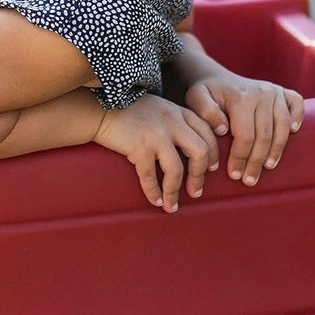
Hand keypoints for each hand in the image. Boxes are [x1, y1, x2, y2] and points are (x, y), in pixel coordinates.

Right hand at [93, 94, 218, 211]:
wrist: (100, 108)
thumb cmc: (128, 110)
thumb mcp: (159, 108)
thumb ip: (175, 121)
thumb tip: (188, 147)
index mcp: (180, 112)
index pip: (208, 134)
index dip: (214, 154)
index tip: (211, 169)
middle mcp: (173, 123)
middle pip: (200, 152)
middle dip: (200, 176)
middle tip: (196, 192)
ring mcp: (156, 135)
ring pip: (176, 169)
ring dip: (175, 191)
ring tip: (173, 206)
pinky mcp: (139, 147)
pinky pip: (151, 176)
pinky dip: (154, 192)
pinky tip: (156, 201)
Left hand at [184, 69, 303, 186]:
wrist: (214, 77)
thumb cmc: (204, 93)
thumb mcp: (195, 99)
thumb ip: (205, 112)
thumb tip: (223, 129)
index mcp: (240, 97)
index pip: (245, 135)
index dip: (241, 157)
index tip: (235, 175)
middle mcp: (261, 92)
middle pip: (265, 134)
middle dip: (257, 161)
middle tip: (250, 180)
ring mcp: (273, 91)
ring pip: (282, 125)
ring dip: (277, 149)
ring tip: (268, 167)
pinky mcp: (282, 91)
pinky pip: (296, 103)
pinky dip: (298, 117)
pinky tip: (293, 132)